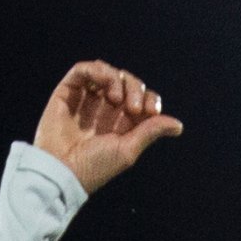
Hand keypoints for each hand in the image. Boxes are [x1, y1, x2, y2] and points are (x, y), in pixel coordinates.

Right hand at [32, 59, 182, 194]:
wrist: (63, 170)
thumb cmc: (95, 167)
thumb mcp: (128, 149)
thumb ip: (150, 132)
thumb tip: (178, 125)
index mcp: (121, 122)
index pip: (142, 98)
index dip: (149, 98)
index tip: (149, 112)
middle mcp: (104, 108)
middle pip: (127, 82)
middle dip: (135, 89)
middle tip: (133, 108)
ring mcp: (86, 99)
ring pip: (107, 72)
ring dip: (117, 79)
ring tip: (116, 98)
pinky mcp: (67, 92)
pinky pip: (83, 70)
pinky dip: (97, 70)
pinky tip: (103, 81)